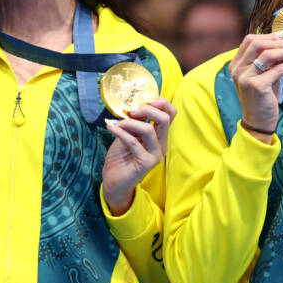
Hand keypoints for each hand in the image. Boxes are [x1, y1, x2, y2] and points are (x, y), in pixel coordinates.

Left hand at [102, 96, 176, 213]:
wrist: (114, 181)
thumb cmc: (121, 157)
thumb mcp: (128, 133)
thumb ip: (134, 122)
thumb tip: (133, 105)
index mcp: (160, 135)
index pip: (171, 113)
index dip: (160, 102)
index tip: (141, 102)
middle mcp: (161, 144)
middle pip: (165, 118)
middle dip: (147, 109)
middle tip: (130, 111)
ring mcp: (155, 155)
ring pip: (149, 130)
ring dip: (129, 123)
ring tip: (117, 124)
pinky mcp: (146, 164)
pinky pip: (134, 143)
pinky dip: (121, 133)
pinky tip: (111, 128)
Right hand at [229, 32, 282, 141]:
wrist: (258, 122)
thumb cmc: (262, 98)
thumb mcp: (263, 75)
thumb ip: (269, 61)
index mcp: (236, 64)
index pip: (250, 41)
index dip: (269, 36)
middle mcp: (237, 69)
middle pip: (257, 43)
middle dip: (278, 41)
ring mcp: (245, 78)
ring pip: (267, 54)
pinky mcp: (256, 86)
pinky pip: (277, 69)